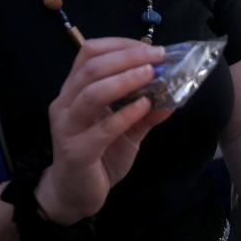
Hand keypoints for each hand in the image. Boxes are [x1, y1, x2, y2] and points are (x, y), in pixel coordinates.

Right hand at [37, 38, 172, 224]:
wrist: (74, 195)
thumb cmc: (98, 158)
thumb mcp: (128, 132)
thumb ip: (146, 113)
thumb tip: (174, 94)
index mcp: (74, 92)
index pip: (89, 53)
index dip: (120, 46)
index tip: (150, 47)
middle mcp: (66, 104)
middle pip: (91, 67)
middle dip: (127, 57)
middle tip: (157, 57)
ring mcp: (68, 127)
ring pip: (91, 92)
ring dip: (124, 80)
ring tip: (151, 74)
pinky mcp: (77, 151)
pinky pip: (102, 128)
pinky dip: (125, 114)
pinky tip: (145, 106)